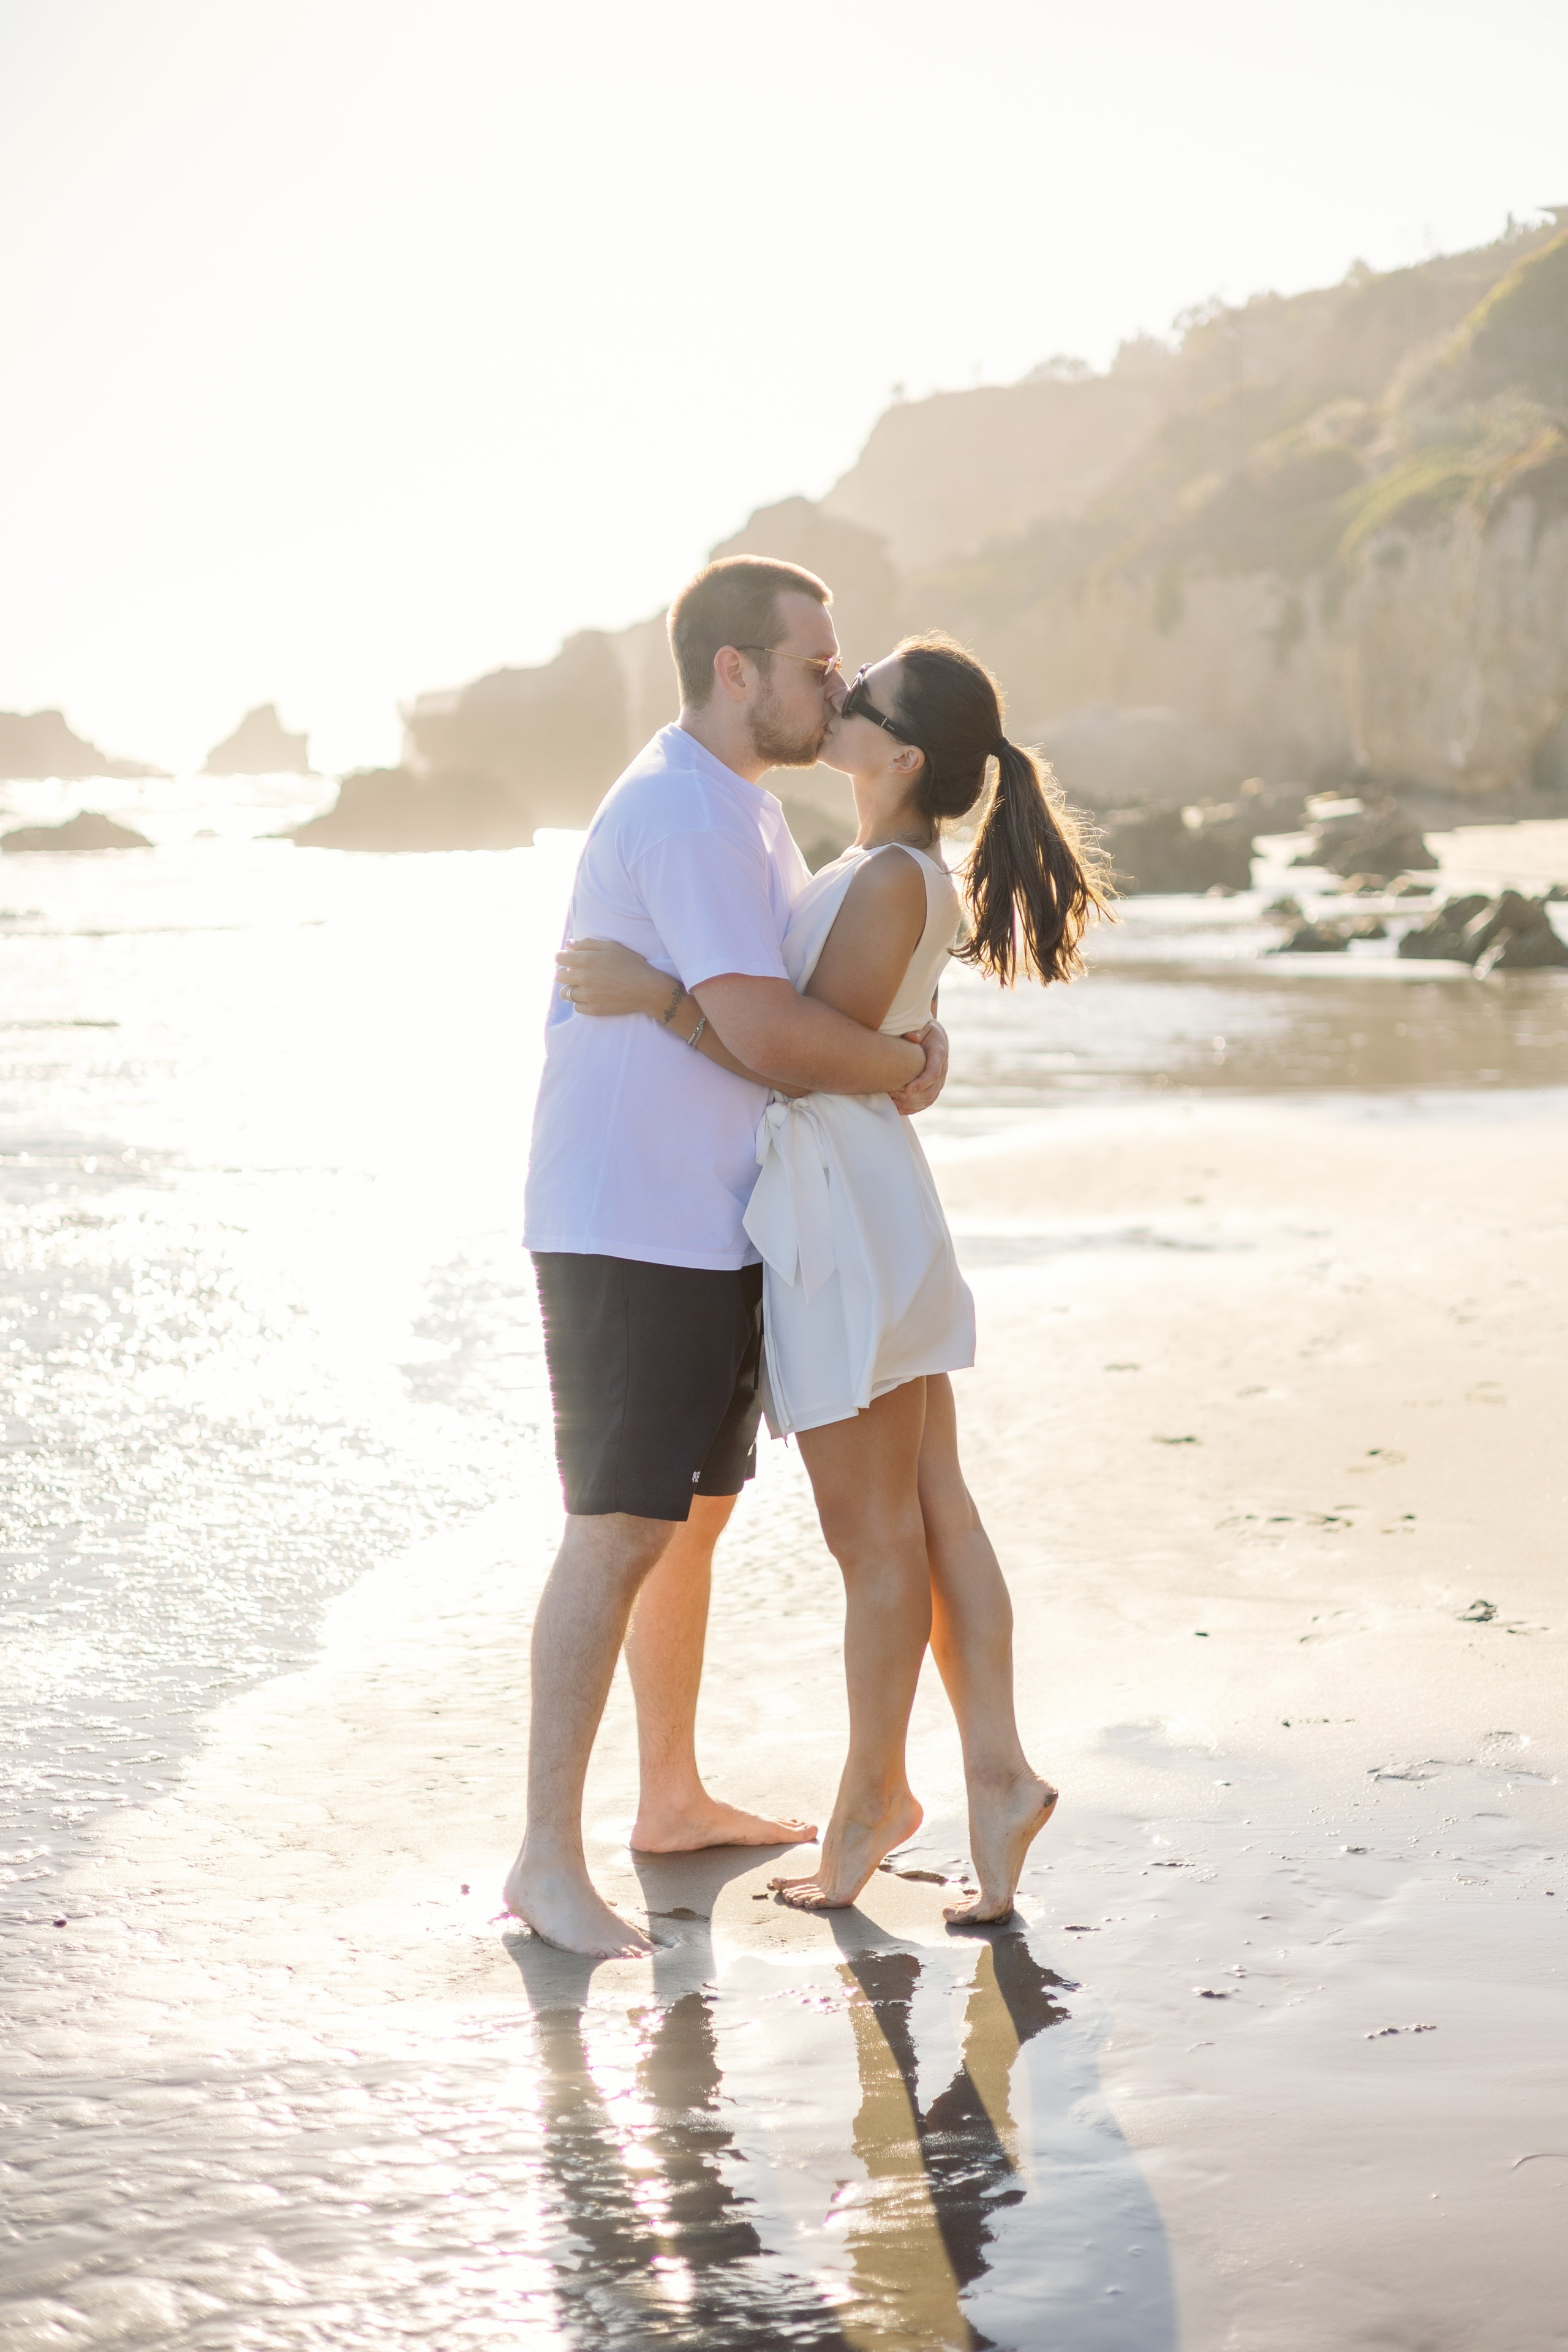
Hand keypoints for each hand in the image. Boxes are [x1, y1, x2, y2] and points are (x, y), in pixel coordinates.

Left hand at [556, 937, 676, 1018]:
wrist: (647, 989)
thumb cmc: (631, 964)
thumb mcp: (612, 947)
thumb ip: (588, 943)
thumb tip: (568, 944)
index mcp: (587, 960)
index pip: (559, 958)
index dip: (562, 957)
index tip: (568, 959)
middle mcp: (584, 978)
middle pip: (559, 976)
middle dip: (565, 973)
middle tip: (576, 973)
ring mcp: (588, 996)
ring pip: (565, 993)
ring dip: (571, 988)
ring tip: (582, 986)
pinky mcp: (593, 1009)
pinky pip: (576, 1007)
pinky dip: (580, 1002)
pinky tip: (590, 997)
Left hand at [888, 1019, 947, 1114]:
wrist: (938, 1039)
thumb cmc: (927, 1032)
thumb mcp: (924, 1027)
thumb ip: (918, 1033)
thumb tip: (910, 1037)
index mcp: (939, 1056)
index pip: (933, 1073)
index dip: (921, 1083)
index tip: (907, 1089)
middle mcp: (942, 1071)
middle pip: (930, 1092)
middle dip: (911, 1097)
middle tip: (893, 1094)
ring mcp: (940, 1082)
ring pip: (928, 1100)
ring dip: (910, 1104)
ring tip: (893, 1100)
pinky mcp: (935, 1088)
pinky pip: (926, 1103)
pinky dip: (913, 1108)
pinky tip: (898, 1107)